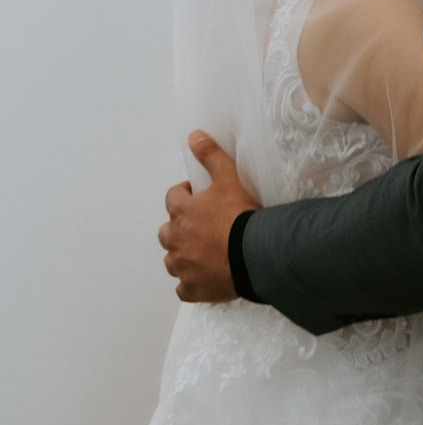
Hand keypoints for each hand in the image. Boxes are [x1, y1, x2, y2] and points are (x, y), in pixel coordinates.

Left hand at [158, 132, 259, 302]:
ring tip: (204, 254)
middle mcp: (175, 239)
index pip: (173, 197)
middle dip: (179, 228)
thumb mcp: (229, 179)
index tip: (200, 197)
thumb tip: (194, 135)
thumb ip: (211, 156)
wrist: (254, 254)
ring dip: (183, 256)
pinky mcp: (192, 289)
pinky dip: (192, 284)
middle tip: (202, 227)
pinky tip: (206, 279)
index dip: (185, 195)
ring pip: (172, 261)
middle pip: (166, 232)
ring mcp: (182, 266)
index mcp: (181, 212)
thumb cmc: (241, 216)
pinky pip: (184, 288)